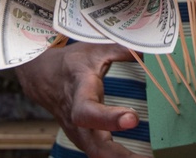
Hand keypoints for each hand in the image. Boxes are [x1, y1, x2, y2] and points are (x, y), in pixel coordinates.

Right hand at [16, 41, 143, 157]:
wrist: (45, 78)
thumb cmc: (74, 64)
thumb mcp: (95, 49)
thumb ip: (122, 49)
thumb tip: (149, 47)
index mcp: (79, 92)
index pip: (88, 110)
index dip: (108, 118)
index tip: (132, 118)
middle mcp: (77, 119)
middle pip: (94, 145)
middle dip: (120, 156)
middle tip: (150, 157)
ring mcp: (80, 134)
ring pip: (99, 155)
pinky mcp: (86, 142)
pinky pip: (102, 156)